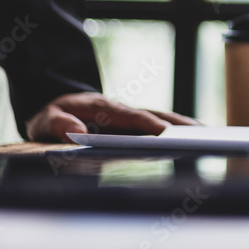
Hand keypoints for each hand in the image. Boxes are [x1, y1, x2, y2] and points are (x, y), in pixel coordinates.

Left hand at [25, 92, 198, 142]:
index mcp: (99, 107)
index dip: (145, 124)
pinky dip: (177, 130)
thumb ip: (55, 123)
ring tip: (206, 135)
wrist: (55, 111)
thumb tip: (74, 130)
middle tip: (199, 132)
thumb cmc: (50, 119)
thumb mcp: (41, 121)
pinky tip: (193, 140)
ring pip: (159, 119)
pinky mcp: (133, 126)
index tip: (162, 133)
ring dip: (182, 126)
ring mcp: (129, 117)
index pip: (127, 116)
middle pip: (152, 114)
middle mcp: (120, 110)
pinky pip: (157, 127)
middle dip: (175, 123)